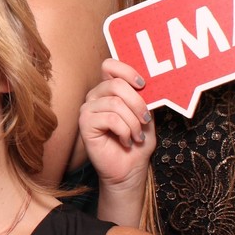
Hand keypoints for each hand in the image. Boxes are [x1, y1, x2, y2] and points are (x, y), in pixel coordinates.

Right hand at [78, 58, 154, 190]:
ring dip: (133, 122)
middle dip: (138, 103)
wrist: (130, 168)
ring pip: (115, 103)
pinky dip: (125, 131)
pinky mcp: (84, 124)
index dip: (127, 71)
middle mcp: (96, 96)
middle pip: (116, 84)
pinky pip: (110, 118)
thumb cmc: (138, 141)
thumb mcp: (147, 114)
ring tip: (137, 136)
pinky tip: (126, 140)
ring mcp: (88, 109)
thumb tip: (149, 84)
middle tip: (145, 120)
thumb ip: (145, 97)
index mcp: (109, 89)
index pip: (110, 65)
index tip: (143, 85)